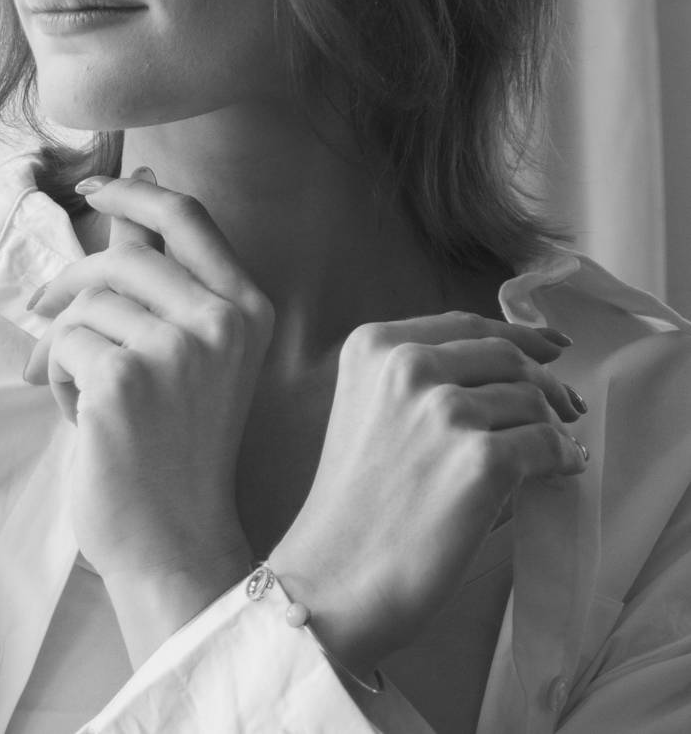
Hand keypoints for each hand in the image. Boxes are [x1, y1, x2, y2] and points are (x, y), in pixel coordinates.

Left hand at [23, 172, 273, 659]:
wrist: (176, 542)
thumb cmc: (178, 447)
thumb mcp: (189, 351)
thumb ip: (163, 275)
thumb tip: (138, 191)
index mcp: (247, 309)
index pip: (187, 218)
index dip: (133, 196)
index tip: (93, 191)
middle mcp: (221, 322)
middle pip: (123, 258)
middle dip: (73, 283)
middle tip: (46, 313)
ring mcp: (174, 350)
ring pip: (85, 303)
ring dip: (66, 344)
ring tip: (81, 393)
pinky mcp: (122, 380)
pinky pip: (63, 344)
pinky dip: (55, 377)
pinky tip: (79, 418)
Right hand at [269, 312, 586, 675]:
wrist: (335, 578)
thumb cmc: (352, 506)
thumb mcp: (367, 410)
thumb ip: (419, 380)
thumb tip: (508, 375)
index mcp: (375, 346)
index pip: (466, 324)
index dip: (518, 334)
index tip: (552, 347)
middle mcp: (408, 365)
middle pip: (504, 355)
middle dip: (544, 380)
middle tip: (568, 407)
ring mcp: (446, 410)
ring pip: (530, 399)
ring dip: (554, 424)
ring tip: (560, 448)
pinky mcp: (482, 459)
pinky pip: (547, 445)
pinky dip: (565, 457)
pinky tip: (566, 469)